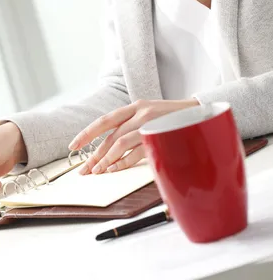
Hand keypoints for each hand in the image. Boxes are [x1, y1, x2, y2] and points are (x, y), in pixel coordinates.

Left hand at [69, 99, 198, 174]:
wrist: (205, 113)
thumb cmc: (173, 119)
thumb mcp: (150, 116)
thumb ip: (131, 126)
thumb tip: (109, 149)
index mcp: (134, 106)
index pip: (104, 121)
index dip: (87, 134)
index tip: (73, 146)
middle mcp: (140, 112)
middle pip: (109, 136)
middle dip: (94, 155)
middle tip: (84, 170)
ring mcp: (150, 123)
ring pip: (119, 143)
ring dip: (106, 160)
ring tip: (97, 172)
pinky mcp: (160, 135)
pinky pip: (137, 152)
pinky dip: (123, 162)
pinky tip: (114, 170)